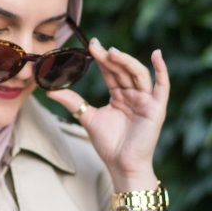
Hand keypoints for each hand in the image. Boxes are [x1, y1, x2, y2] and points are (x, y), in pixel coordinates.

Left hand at [47, 38, 169, 190]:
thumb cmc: (109, 144)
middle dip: (110, 58)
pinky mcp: (156, 108)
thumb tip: (49, 90)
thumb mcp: (87, 117)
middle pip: (123, 70)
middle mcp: (134, 94)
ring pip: (138, 74)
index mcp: (120, 95)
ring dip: (127, 61)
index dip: (102, 58)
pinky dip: (162, 70)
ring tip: (112, 53)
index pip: (111, 72)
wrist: (121, 165)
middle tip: (96, 47)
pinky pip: (162, 86)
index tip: (91, 44)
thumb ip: (72, 102)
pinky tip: (157, 55)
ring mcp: (146, 100)